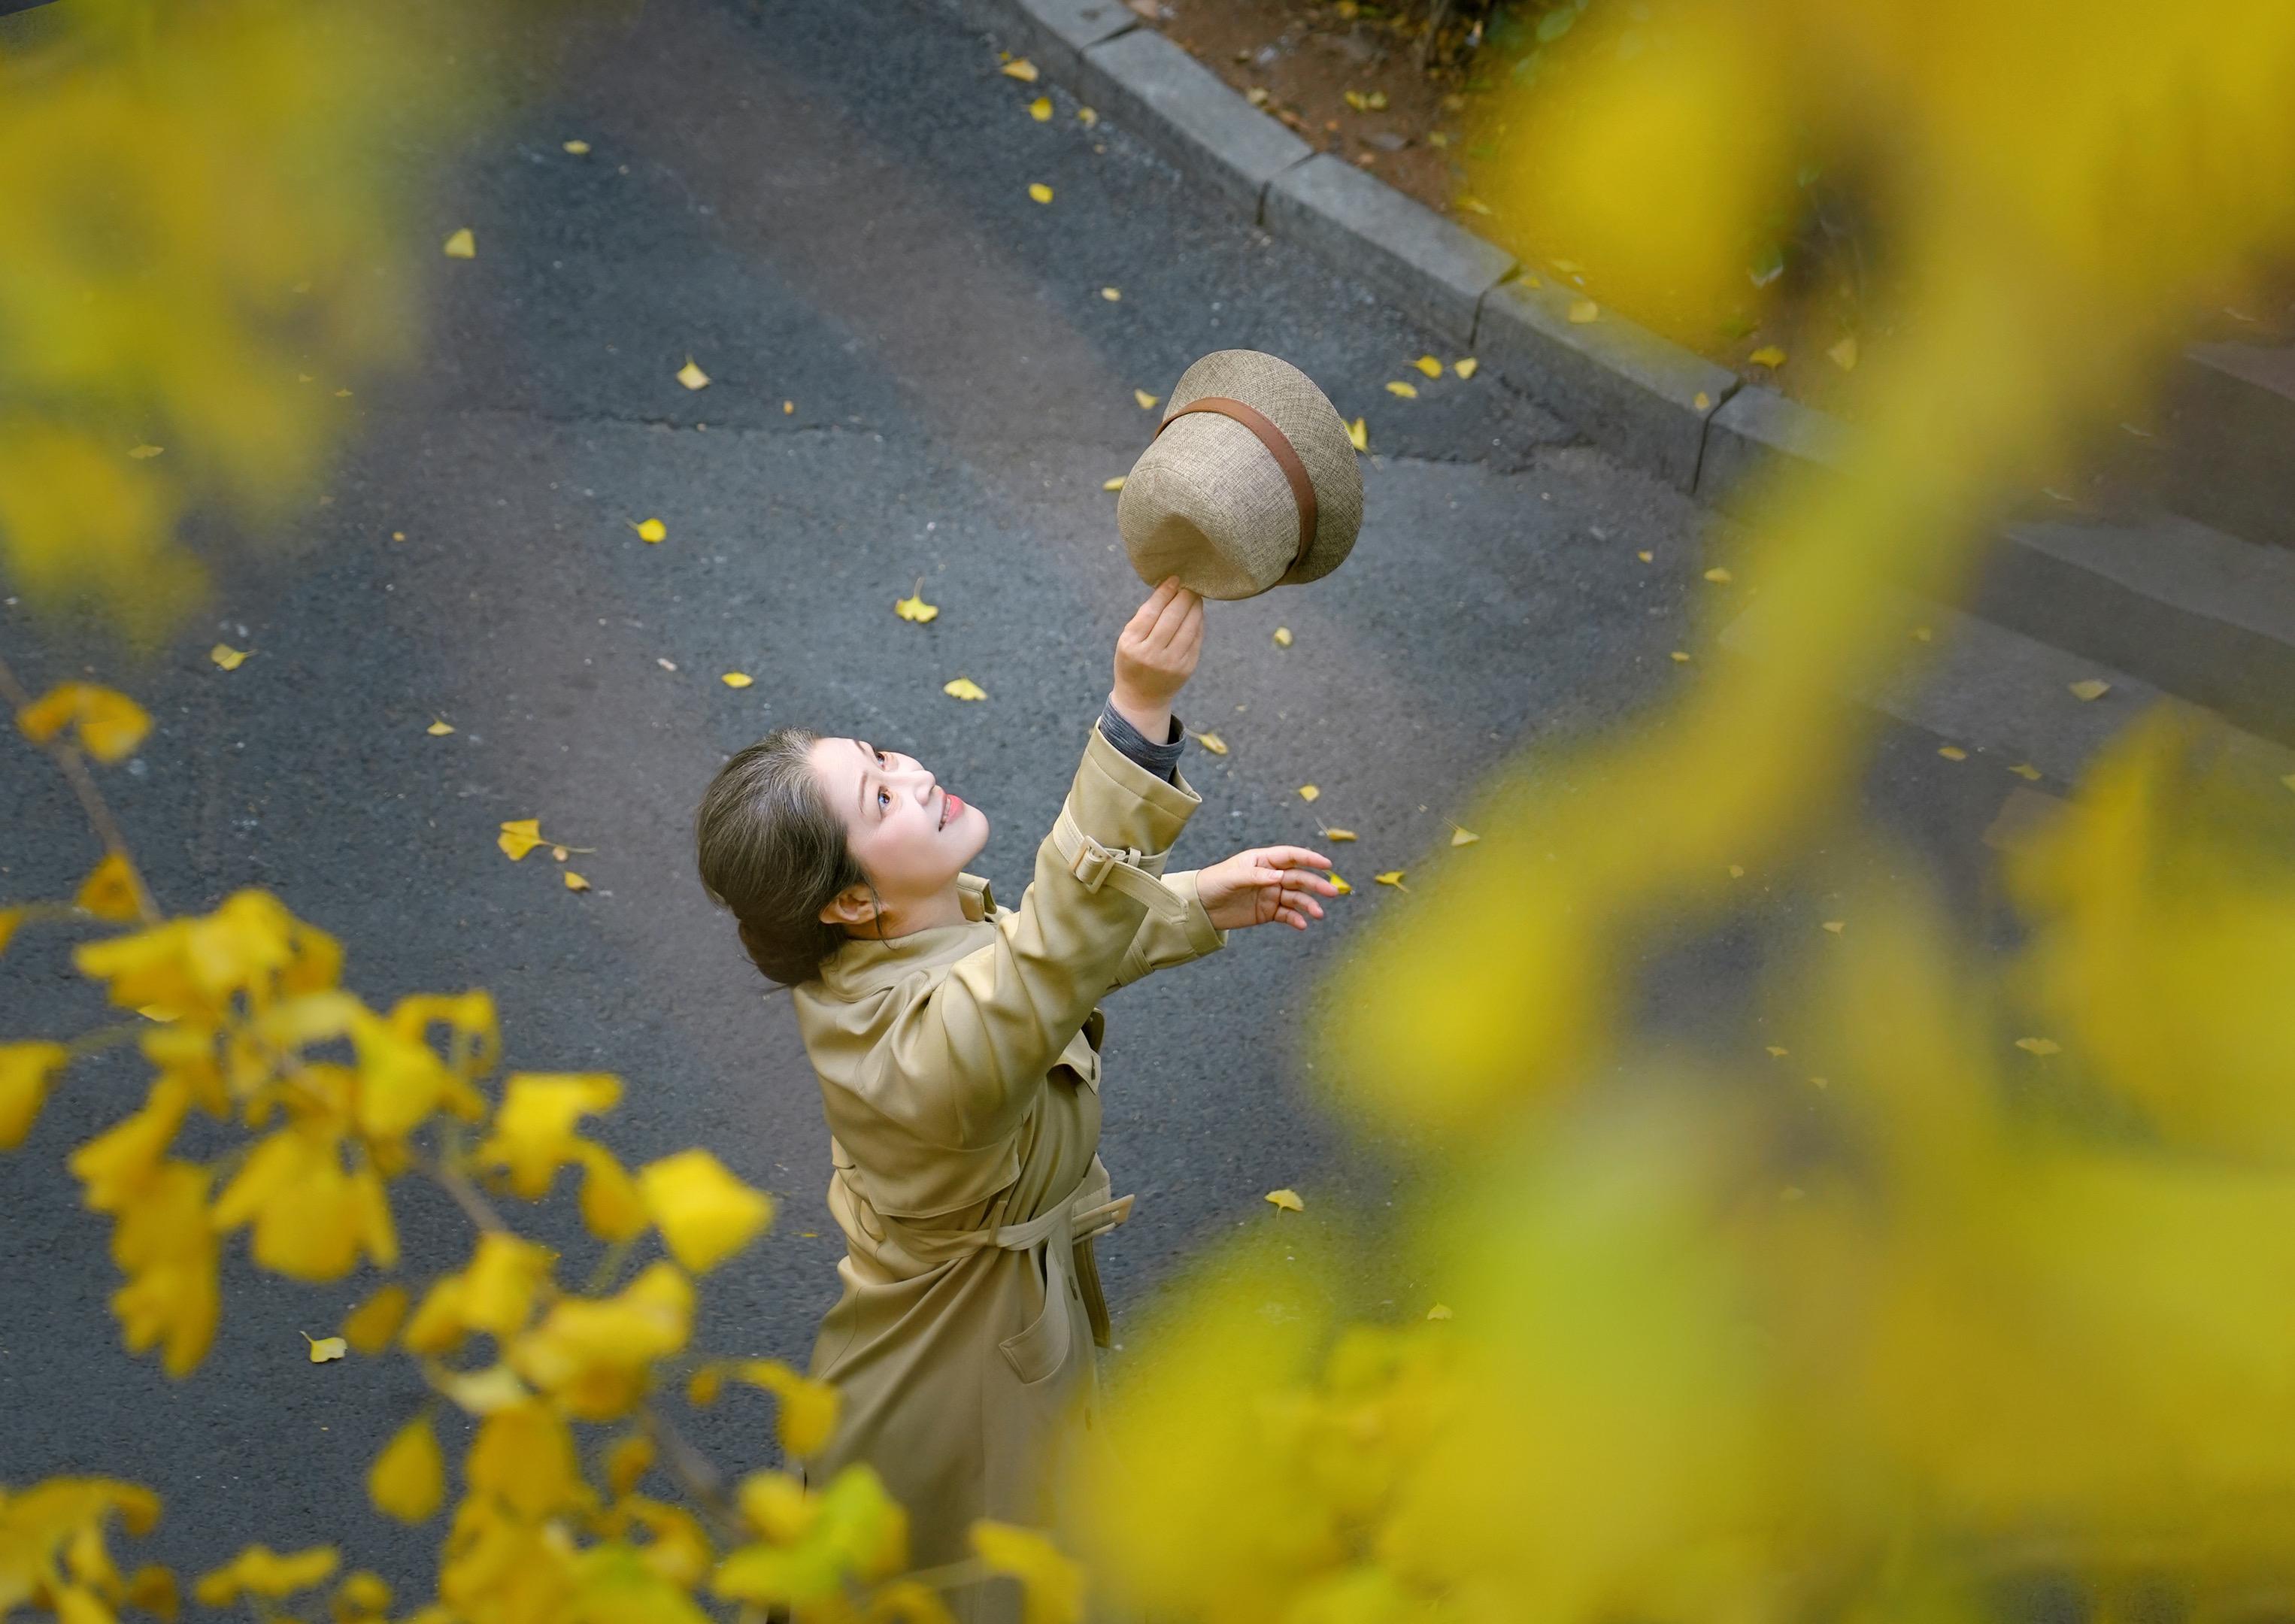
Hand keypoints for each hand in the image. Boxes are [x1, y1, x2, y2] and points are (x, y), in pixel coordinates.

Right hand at [1111, 576, 1202, 741]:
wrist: (1142, 698)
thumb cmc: (1133, 662)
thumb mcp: (1126, 641)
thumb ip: (1143, 619)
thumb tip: (1168, 590)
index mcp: (1132, 645)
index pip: (1151, 611)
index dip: (1165, 592)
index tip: (1174, 579)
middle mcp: (1152, 654)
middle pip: (1172, 617)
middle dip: (1183, 596)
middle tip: (1190, 584)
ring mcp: (1172, 663)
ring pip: (1189, 627)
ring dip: (1194, 607)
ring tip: (1195, 596)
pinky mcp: (1187, 668)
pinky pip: (1196, 639)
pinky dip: (1198, 623)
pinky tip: (1197, 614)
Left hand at [1196, 846, 1338, 932]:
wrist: (1200, 907)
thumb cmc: (1214, 883)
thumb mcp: (1233, 877)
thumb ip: (1257, 876)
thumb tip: (1279, 876)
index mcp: (1263, 861)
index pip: (1291, 857)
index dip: (1309, 859)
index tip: (1327, 864)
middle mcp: (1271, 876)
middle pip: (1299, 878)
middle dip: (1316, 884)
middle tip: (1332, 892)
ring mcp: (1271, 894)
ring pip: (1296, 898)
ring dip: (1309, 905)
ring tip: (1318, 914)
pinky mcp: (1268, 912)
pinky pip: (1287, 915)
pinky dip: (1296, 919)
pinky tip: (1302, 925)